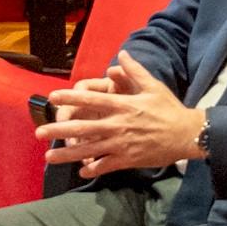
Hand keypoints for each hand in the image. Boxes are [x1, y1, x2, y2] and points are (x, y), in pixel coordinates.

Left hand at [41, 55, 207, 176]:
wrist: (187, 134)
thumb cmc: (169, 109)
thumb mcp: (153, 86)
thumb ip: (134, 71)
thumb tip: (120, 55)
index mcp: (122, 106)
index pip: (91, 101)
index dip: (70, 98)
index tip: (53, 97)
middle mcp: (118, 125)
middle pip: (83, 127)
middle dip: (59, 130)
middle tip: (39, 133)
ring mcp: (122, 144)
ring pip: (89, 150)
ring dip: (67, 154)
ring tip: (49, 157)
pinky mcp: (128, 159)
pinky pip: (106, 166)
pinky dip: (93, 168)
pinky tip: (81, 171)